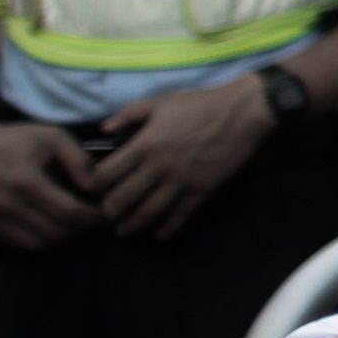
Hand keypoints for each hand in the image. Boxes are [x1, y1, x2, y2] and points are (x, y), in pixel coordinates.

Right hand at [0, 116, 98, 251]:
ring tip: (70, 223)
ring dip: (59, 237)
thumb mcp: (51, 136)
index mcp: (25, 181)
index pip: (69, 213)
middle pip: (55, 232)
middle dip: (79, 229)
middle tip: (89, 219)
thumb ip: (78, 159)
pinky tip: (45, 223)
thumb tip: (95, 186)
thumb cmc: (12, 140)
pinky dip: (36, 238)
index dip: (92, 217)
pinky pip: (17, 243)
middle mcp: (4, 203)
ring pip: (37, 243)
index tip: (102, 213)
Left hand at [86, 74, 275, 238]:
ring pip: (147, 213)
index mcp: (143, 145)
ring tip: (124, 231)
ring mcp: (179, 182)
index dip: (95, 185)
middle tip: (106, 215)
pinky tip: (159, 235)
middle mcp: (157, 168)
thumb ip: (129, 114)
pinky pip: (180, 216)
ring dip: (132, 226)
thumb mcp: (161, 102)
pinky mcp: (200, 190)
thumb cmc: (200, 104)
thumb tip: (105, 128)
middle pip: (121, 200)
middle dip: (108, 211)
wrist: (243, 113)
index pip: (106, 175)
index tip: (95, 189)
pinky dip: (167, 229)